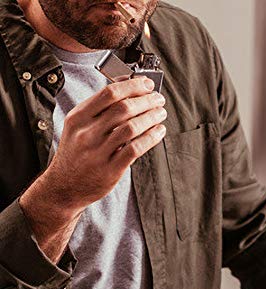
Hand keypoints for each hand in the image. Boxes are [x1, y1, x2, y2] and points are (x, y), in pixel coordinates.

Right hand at [20, 77, 166, 261]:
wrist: (64, 186)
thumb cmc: (76, 153)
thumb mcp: (77, 127)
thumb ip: (99, 109)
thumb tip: (127, 86)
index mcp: (78, 118)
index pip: (109, 93)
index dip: (133, 86)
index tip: (148, 84)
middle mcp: (87, 133)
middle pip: (123, 108)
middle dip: (146, 101)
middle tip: (159, 100)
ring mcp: (98, 152)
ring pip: (131, 127)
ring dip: (151, 117)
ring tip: (161, 114)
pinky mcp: (111, 170)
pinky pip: (135, 149)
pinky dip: (151, 137)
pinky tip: (159, 131)